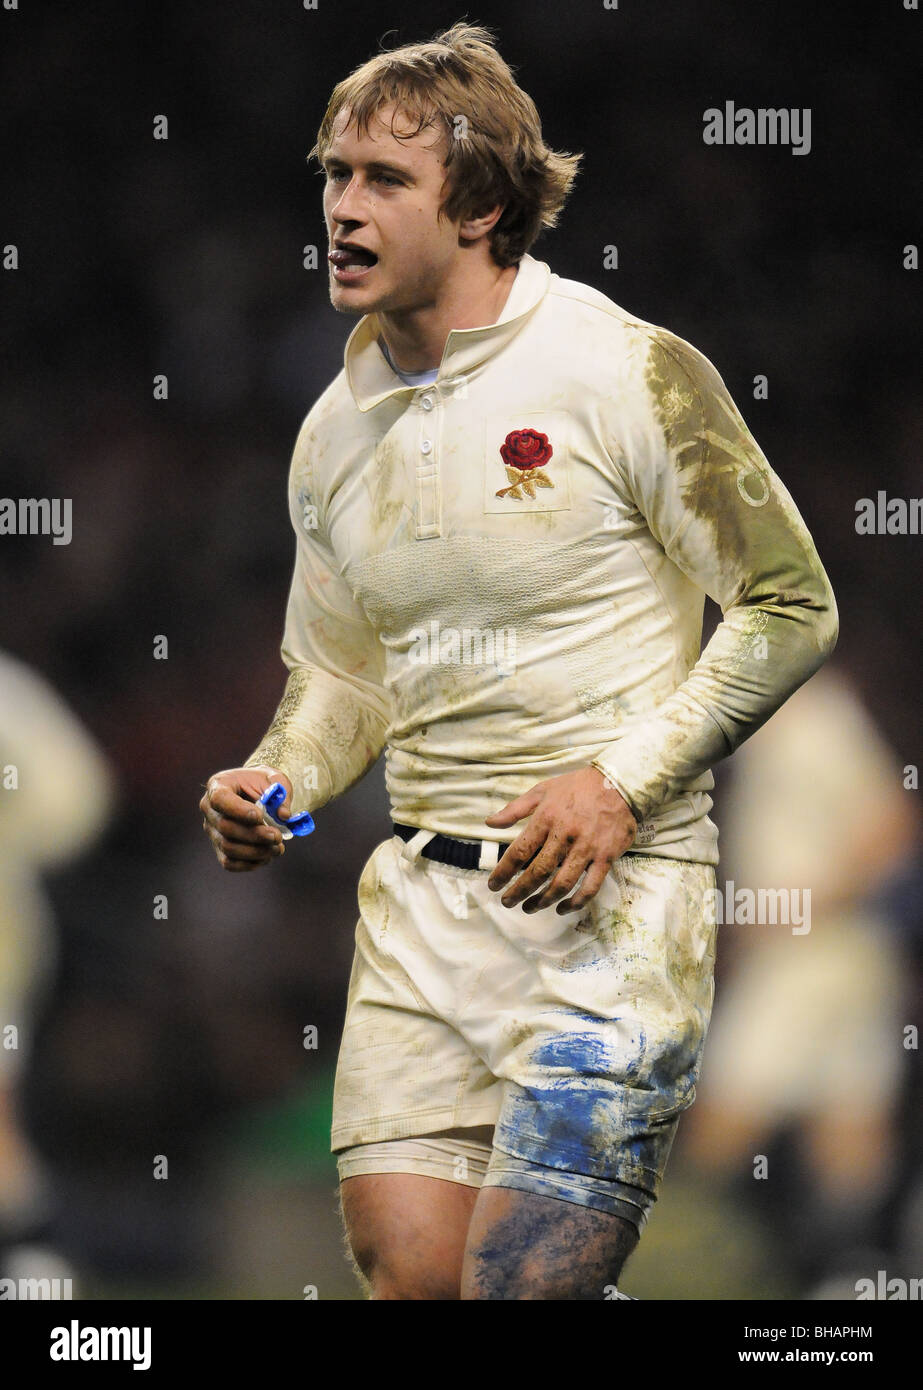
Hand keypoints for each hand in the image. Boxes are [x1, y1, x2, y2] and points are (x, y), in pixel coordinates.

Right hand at [200, 765, 292, 871]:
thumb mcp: (275, 781)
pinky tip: (267, 857)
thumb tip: (284, 815)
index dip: (238, 810)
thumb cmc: (264, 784)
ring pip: (228, 847)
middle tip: (277, 836)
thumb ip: (281, 795)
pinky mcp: (219, 847)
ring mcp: (212, 830)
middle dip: (254, 835)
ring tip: (277, 848)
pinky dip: (250, 863)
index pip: (220, 799)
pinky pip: (229, 862)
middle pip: (225, 827)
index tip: (259, 816)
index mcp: (219, 784)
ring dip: (256, 851)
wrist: (259, 792)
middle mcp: (210, 808)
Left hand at [484, 766, 636, 913]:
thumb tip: (490, 823)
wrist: (620, 783)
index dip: (503, 872)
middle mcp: (566, 835)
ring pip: (562, 884)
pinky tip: (562, 908)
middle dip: (519, 891)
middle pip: (538, 872)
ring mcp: (587, 848)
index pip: (520, 852)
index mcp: (547, 818)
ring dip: (543, 900)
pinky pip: (590, 887)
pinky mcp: (606, 857)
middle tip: (507, 902)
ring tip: (530, 908)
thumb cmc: (577, 787)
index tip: (493, 885)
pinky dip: (575, 903)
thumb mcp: (542, 790)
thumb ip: (515, 809)